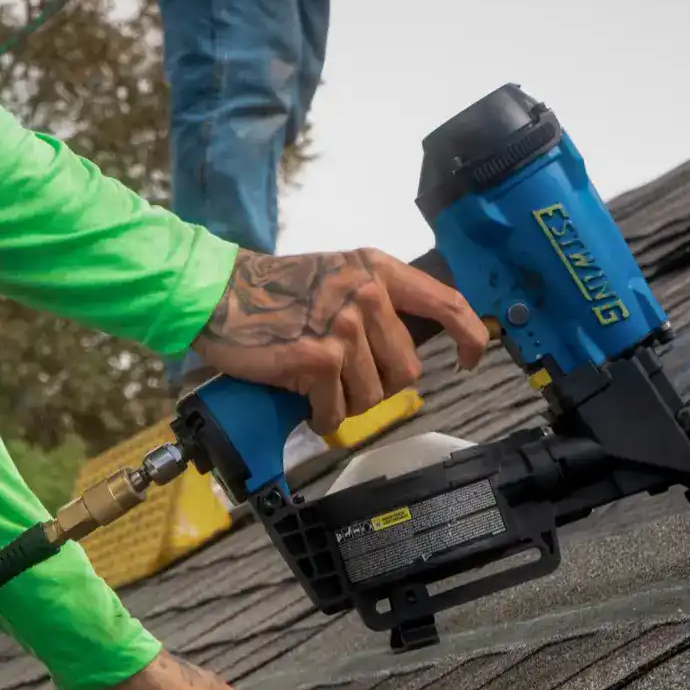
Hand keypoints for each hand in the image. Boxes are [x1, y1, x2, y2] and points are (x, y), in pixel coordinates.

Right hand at [190, 248, 489, 435]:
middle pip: (407, 371)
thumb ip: (377, 300)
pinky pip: (336, 412)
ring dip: (346, 404)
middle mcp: (367, 296)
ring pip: (372, 397)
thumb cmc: (275, 292)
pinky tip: (303, 401)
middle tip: (344, 379)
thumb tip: (410, 347)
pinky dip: (321, 417)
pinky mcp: (318, 360)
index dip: (469, 336)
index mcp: (378, 271)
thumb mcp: (338, 276)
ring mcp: (343, 328)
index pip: (446, 303)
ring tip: (317, 386)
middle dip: (379, 386)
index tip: (470, 360)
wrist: (219, 295)